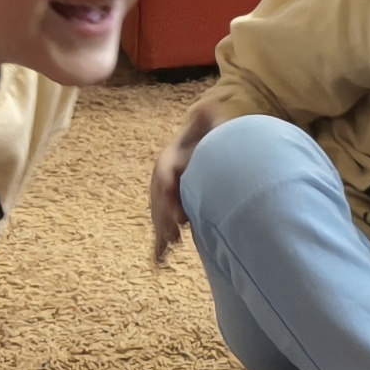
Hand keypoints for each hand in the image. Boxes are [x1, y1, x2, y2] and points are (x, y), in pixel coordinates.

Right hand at [148, 93, 225, 267]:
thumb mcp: (211, 129)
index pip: (164, 172)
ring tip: (172, 244)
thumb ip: (209, 119)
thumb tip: (206, 106)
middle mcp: (163, 180)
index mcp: (170, 159)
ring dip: (163, 231)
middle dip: (165, 215)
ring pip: (159, 216)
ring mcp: (165, 198)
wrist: (206, 157)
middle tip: (176, 230)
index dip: (167, 187)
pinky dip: (159, 248)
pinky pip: (161, 231)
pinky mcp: (171, 214)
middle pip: (159, 198)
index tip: (174, 200)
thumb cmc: (210, 143)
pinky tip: (159, 263)